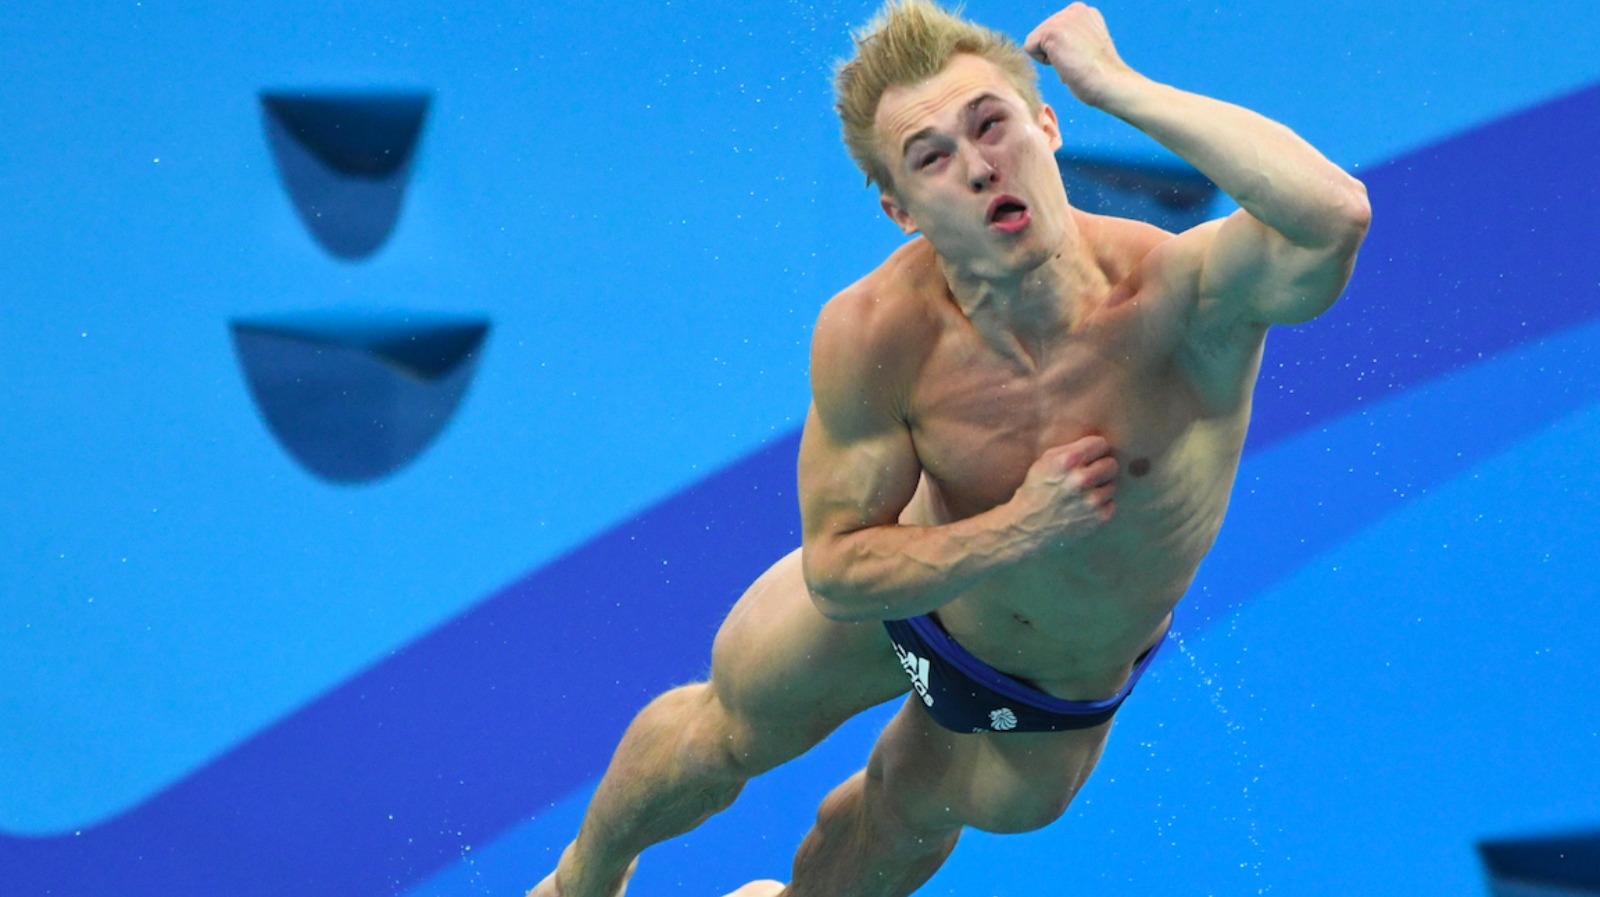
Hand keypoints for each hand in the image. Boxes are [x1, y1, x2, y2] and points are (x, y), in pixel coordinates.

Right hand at [1007, 434, 1118, 549]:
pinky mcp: (1098, 517)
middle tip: (1089, 474)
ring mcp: (1092, 501)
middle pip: (1112, 464)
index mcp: (1068, 461)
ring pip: (1112, 484)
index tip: (1089, 456)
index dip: (1094, 450)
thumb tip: (1097, 445)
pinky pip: (1111, 503)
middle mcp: (1082, 479)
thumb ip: (1071, 449)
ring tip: (1084, 492)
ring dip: (1100, 487)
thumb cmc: (1037, 488)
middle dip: (1101, 467)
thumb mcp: (1046, 460)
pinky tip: (1085, 505)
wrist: (1029, 523)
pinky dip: (1101, 504)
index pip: (1101, 444)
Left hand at [1023, 3, 1132, 106]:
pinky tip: (1065, 62)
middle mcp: (1075, 9)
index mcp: (1084, 12)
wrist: (1110, 83)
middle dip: (1055, 53)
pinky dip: (1043, 61)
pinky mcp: (1053, 31)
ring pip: (1035, 41)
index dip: (1063, 51)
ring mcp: (1064, 18)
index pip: (1053, 31)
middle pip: (1041, 34)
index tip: (1083, 57)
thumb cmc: (1100, 76)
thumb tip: (1052, 48)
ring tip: (1073, 62)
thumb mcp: (1087, 47)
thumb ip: (1071, 39)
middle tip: (1078, 62)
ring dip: (1050, 58)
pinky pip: (1029, 47)